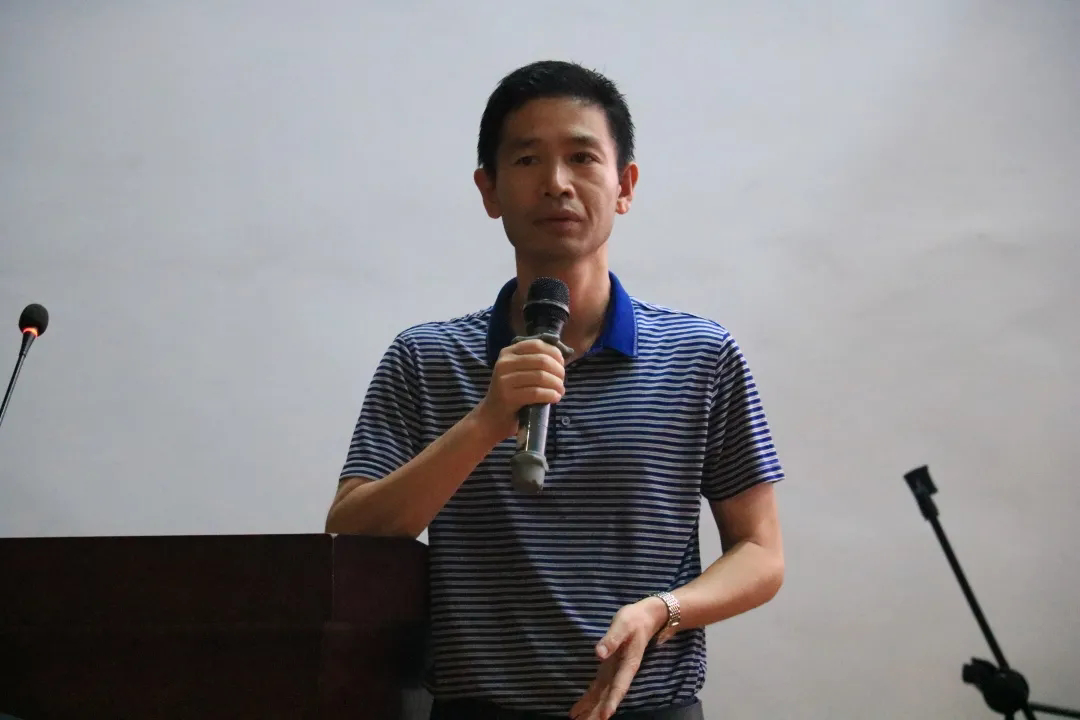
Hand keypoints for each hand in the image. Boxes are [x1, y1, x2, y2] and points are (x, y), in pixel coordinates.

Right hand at [475, 338, 565, 438]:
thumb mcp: (519, 371)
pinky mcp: (508, 397)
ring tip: (560, 391)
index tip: (561, 365)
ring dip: (556, 384)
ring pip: (541, 376)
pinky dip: (550, 395)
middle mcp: (504, 363)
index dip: (554, 353)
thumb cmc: (512, 392)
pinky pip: (536, 393)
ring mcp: (504, 380)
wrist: (492, 415)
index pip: (537, 345)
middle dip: (558, 371)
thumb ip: (535, 361)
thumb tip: (561, 357)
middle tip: (562, 381)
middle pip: (542, 360)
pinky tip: (555, 398)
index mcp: (508, 352)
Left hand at [569, 598, 668, 719]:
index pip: (619, 686)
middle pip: (608, 696)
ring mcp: (614, 672)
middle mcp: (621, 673)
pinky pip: (598, 688)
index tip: (606, 716)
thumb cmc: (634, 620)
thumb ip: (612, 639)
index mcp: (628, 664)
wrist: (645, 618)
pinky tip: (580, 710)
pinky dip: (589, 699)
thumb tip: (599, 653)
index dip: (612, 701)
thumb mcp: (623, 624)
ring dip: (591, 710)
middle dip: (597, 712)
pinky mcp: (608, 669)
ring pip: (602, 696)